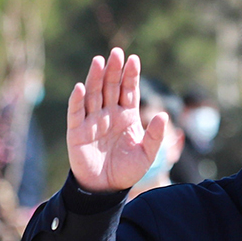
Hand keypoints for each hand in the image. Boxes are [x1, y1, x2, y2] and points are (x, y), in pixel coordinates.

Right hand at [66, 47, 166, 191]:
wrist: (107, 188)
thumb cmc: (128, 170)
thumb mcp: (147, 154)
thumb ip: (155, 136)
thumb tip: (164, 116)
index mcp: (127, 116)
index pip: (129, 90)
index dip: (131, 75)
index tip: (134, 59)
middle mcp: (109, 114)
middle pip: (111, 86)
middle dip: (114, 70)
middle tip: (117, 52)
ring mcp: (92, 120)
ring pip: (94, 94)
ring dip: (95, 77)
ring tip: (99, 61)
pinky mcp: (77, 131)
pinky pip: (76, 112)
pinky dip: (77, 100)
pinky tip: (81, 87)